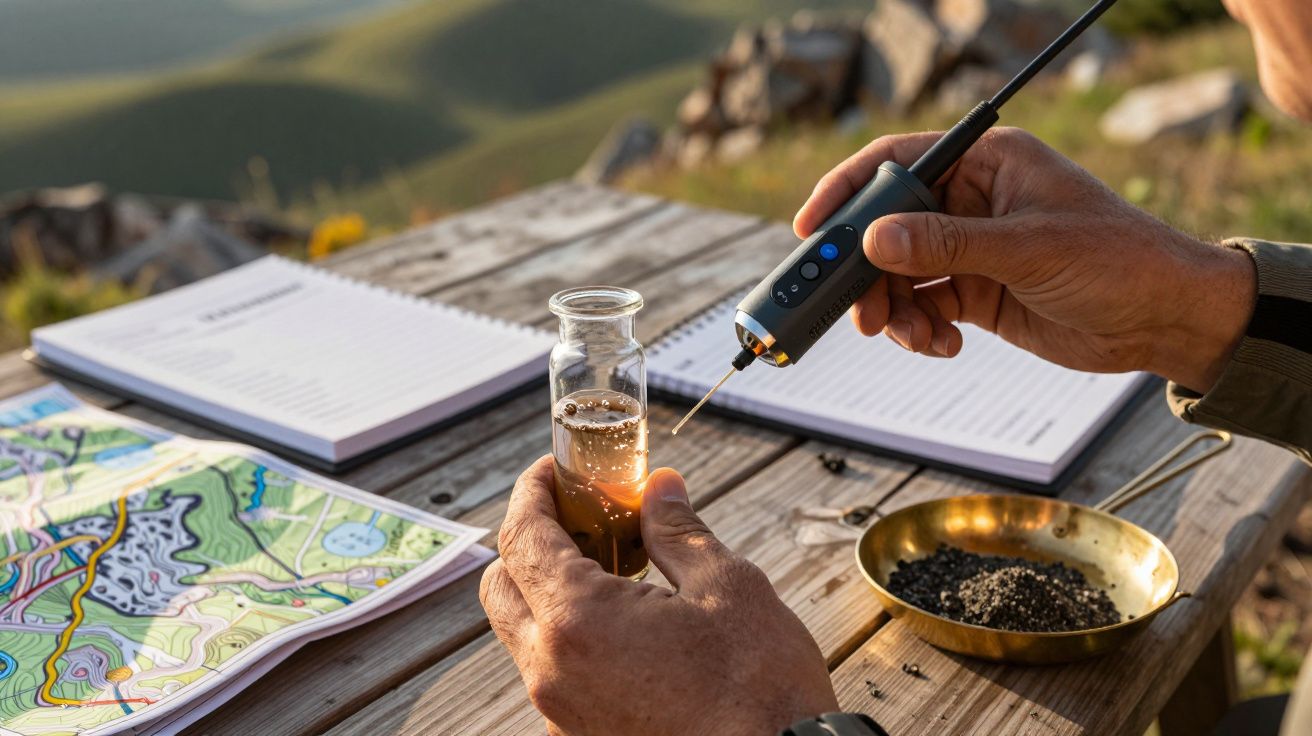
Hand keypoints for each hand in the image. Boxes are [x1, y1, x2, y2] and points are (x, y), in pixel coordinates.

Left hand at [480, 456, 837, 735]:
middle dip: (529, 541)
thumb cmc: (761, 687)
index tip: (555, 470)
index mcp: (579, 620)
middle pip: (501, 587)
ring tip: (614, 569)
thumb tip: (658, 487)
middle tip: (579, 516)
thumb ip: (677, 531)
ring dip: (550, 592)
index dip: (532, 491)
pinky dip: (572, 638)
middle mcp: (551, 671)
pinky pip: (554, 675)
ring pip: (525, 635)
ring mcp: (561, 713)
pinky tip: (627, 626)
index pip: (521, 537)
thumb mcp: (728, 588)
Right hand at [795, 127, 1255, 392]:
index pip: (898, 162)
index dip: (849, 192)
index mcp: (987, 163)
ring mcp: (971, 249)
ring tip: (913, 336)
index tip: (813, 228)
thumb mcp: (1028, 248)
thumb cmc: (1118, 260)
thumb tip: (876, 239)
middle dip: (868, 271)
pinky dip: (919, 330)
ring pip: (899, 275)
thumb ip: (948, 244)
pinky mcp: (975, 291)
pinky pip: (922, 307)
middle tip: (857, 308)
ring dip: (894, 309)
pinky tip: (943, 345)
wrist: (1164, 320)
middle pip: (888, 228)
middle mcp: (972, 201)